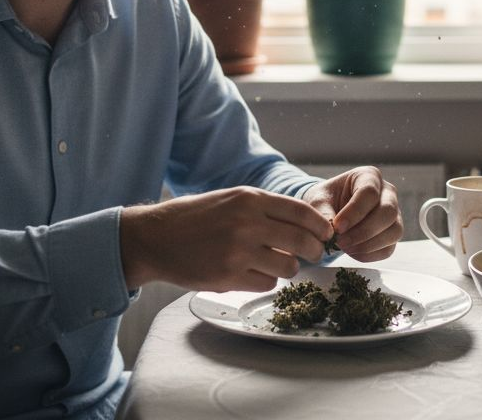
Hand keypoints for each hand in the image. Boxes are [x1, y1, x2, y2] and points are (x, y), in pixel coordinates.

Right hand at [118, 186, 332, 291]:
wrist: (155, 237)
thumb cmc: (194, 217)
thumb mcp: (230, 198)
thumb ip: (264, 209)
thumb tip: (304, 226)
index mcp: (250, 199)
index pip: (303, 213)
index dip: (321, 227)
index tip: (326, 235)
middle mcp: (248, 223)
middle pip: (302, 242)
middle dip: (314, 251)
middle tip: (313, 254)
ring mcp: (238, 250)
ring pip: (288, 267)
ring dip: (287, 268)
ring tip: (274, 263)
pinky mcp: (229, 276)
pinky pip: (266, 283)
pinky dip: (265, 281)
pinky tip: (251, 273)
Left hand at [301, 166, 402, 261]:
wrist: (330, 210)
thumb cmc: (326, 200)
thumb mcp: (318, 200)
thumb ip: (323, 213)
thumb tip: (331, 233)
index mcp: (369, 176)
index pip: (370, 192)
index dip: (355, 212)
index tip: (337, 227)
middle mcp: (387, 193)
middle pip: (388, 212)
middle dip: (364, 231)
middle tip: (340, 242)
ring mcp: (394, 214)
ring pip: (394, 231)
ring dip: (368, 244)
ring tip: (345, 248)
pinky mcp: (392, 234)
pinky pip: (389, 248)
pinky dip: (370, 254)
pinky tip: (352, 253)